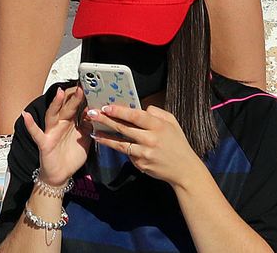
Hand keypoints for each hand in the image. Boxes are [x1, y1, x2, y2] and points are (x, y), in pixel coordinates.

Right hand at [22, 85, 90, 187]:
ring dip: (55, 104)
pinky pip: (37, 133)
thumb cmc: (71, 156)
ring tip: (59, 93)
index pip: (76, 107)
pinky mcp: (44, 143)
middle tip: (81, 87)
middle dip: (73, 98)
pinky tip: (26, 115)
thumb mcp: (85, 140)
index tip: (90, 88)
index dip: (82, 99)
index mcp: (71, 123)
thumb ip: (89, 127)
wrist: (61, 175)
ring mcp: (51, 132)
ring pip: (53, 115)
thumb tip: (94, 113)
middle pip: (67, 108)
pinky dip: (31, 125)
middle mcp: (60, 125)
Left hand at [90, 103, 209, 189]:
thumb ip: (157, 113)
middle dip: (105, 120)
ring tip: (93, 131)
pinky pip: (127, 154)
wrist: (184, 170)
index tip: (106, 106)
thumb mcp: (172, 122)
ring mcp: (144, 154)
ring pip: (120, 143)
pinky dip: (118, 147)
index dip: (120, 111)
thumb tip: (141, 108)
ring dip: (105, 137)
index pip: (135, 116)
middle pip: (123, 128)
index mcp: (158, 126)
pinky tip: (108, 142)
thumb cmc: (178, 143)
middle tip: (92, 114)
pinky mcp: (140, 164)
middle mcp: (149, 139)